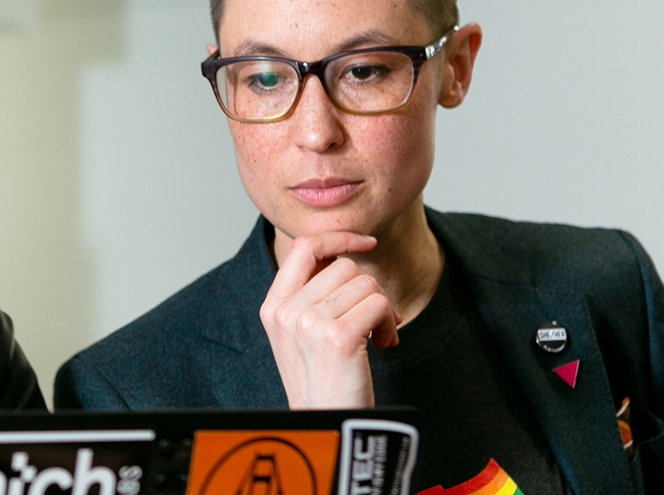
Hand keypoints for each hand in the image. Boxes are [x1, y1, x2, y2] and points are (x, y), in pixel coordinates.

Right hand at [260, 232, 400, 408]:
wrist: (328, 425)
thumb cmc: (322, 383)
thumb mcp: (301, 334)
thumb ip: (312, 296)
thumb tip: (345, 257)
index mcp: (273, 307)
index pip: (304, 247)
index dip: (338, 237)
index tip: (366, 242)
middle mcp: (285, 312)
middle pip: (344, 266)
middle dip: (369, 290)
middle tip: (374, 322)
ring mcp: (308, 324)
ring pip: (366, 284)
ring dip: (383, 310)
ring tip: (376, 337)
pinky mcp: (336, 337)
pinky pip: (379, 304)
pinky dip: (390, 324)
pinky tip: (383, 345)